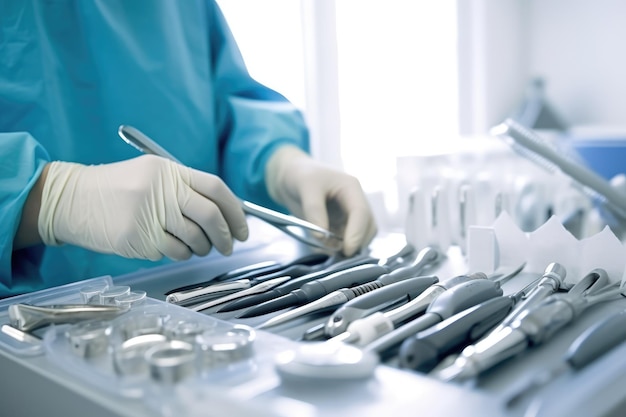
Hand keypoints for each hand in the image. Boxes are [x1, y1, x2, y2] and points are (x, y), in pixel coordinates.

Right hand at [38, 155, 247, 260]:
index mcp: (168, 171)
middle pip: (210, 215)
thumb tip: (223, 213)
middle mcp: (161, 190)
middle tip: (229, 246)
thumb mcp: (150, 174)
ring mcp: (148, 214)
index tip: (242, 228)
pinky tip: (172, 248)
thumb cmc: (114, 189)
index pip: (216, 188)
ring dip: (202, 248)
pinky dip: (179, 254)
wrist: (69, 199)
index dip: (235, 211)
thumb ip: (184, 189)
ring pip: (194, 238)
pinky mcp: (137, 237)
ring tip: (197, 247)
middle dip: (225, 236)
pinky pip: (172, 252)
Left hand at [266, 146, 376, 255]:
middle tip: (339, 256)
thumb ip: (314, 211)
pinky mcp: (340, 225)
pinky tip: (326, 250)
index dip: (357, 233)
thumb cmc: (300, 175)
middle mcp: (354, 202)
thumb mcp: (305, 187)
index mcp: (351, 188)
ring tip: (330, 252)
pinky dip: (339, 249)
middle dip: (357, 243)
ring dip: (349, 248)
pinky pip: (346, 241)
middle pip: (368, 227)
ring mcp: (348, 215)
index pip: (361, 213)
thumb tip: (323, 237)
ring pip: (361, 236)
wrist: (290, 177)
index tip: (347, 250)